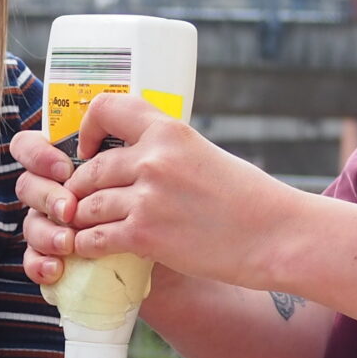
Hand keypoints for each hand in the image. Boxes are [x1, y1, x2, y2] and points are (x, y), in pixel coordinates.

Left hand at [14, 95, 299, 289]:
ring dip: (81, 221)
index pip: (105, 109)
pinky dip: (88, 245)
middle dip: (79, 190)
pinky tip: (93, 249)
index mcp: (169, 131)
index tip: (88, 149)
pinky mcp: (145, 235)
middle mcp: (153, 159)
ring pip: (87, 206)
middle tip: (80, 204)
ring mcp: (147, 198)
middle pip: (89, 170)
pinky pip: (95, 239)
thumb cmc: (248, 198)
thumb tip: (134, 159)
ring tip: (83, 229)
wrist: (277, 235)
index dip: (87, 129)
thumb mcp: (205, 154)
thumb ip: (166, 153)